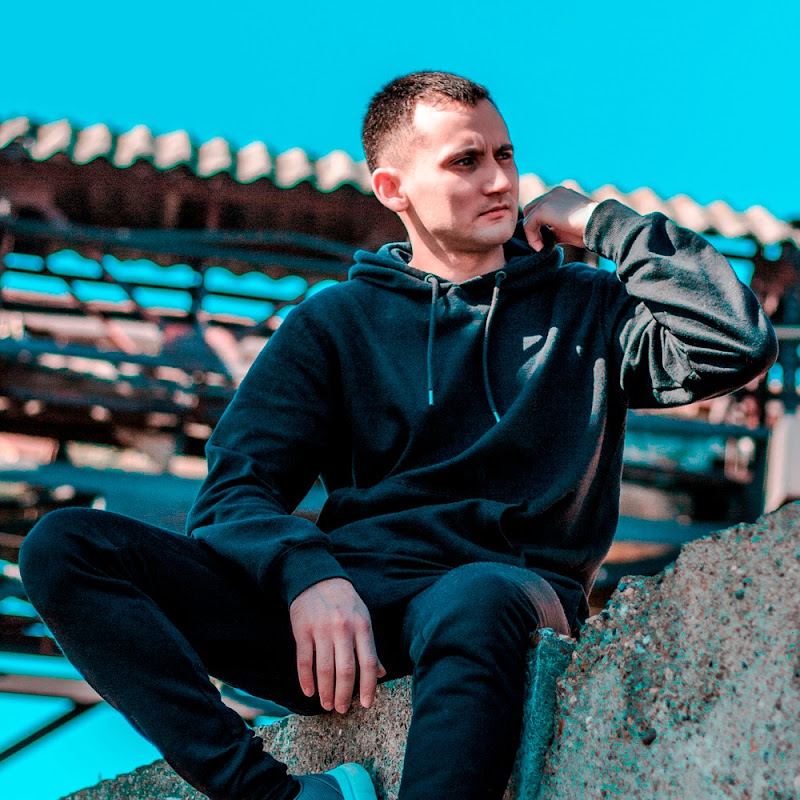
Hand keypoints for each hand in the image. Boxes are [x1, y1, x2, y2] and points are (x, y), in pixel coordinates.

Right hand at [289, 577, 385, 712]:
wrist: (317, 579)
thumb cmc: (345, 602)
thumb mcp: (363, 617)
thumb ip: (370, 646)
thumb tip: (381, 673)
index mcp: (362, 625)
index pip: (368, 662)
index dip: (368, 686)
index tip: (366, 704)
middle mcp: (343, 628)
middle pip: (346, 670)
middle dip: (345, 695)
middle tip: (342, 709)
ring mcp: (321, 630)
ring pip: (324, 669)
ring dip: (326, 692)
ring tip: (327, 705)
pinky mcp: (302, 631)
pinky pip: (304, 661)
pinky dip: (306, 680)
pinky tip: (309, 692)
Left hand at [522, 187, 598, 251]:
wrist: (600, 224)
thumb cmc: (589, 229)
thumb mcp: (567, 229)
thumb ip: (554, 231)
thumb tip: (543, 240)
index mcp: (561, 195)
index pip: (541, 208)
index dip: (539, 225)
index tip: (546, 242)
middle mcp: (554, 193)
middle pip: (531, 210)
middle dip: (532, 228)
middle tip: (541, 244)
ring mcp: (548, 199)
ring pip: (528, 217)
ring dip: (532, 235)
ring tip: (541, 247)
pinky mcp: (544, 209)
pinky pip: (528, 224)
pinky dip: (532, 238)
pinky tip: (541, 247)